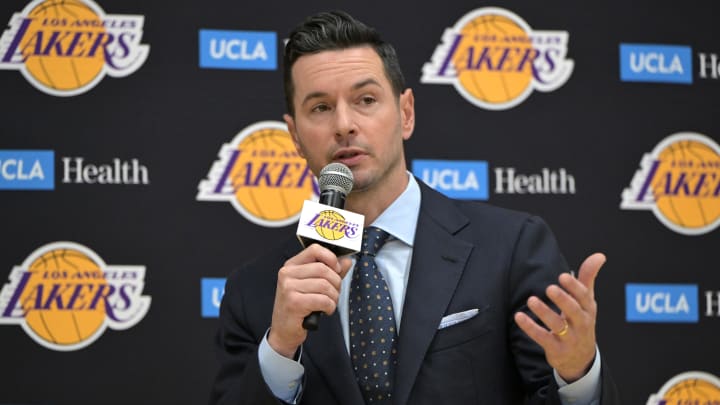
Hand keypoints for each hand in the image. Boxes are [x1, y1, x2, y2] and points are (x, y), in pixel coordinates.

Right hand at [267, 244, 352, 357]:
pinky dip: (330, 307)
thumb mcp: (313, 286)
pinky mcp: (294, 303)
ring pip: (325, 285)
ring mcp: (288, 288)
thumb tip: (347, 260)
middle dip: (336, 283)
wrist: (284, 332)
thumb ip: (330, 272)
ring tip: (329, 304)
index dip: (331, 258)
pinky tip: (325, 311)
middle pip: (323, 269)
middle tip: (334, 293)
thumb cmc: (299, 307)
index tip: (337, 269)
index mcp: (291, 266)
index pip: (315, 250)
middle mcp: (287, 274)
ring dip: (334, 297)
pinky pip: (323, 300)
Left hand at [514, 253, 605, 381]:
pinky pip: (542, 338)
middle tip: (550, 288)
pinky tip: (519, 316)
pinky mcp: (556, 349)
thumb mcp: (587, 301)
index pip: (584, 297)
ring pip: (557, 325)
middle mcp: (581, 324)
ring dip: (544, 312)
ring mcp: (569, 338)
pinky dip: (530, 328)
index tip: (563, 276)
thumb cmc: (581, 321)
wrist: (581, 358)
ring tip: (531, 300)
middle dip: (563, 300)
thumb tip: (599, 255)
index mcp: (587, 309)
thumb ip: (588, 277)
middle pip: (574, 311)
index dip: (574, 287)